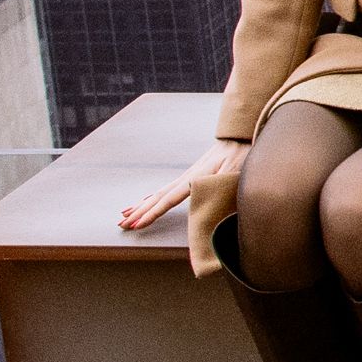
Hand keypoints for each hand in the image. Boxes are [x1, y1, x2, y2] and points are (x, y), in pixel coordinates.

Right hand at [127, 139, 245, 247]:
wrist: (238, 137)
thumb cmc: (240, 155)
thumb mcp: (234, 171)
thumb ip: (220, 184)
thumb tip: (205, 196)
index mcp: (193, 179)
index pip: (168, 200)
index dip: (152, 213)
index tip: (137, 224)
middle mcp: (185, 178)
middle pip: (156, 198)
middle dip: (139, 212)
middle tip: (122, 224)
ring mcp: (185, 176)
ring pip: (157, 194)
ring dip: (140, 206)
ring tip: (124, 215)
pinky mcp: (189, 176)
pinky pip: (165, 190)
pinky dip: (151, 197)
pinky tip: (144, 201)